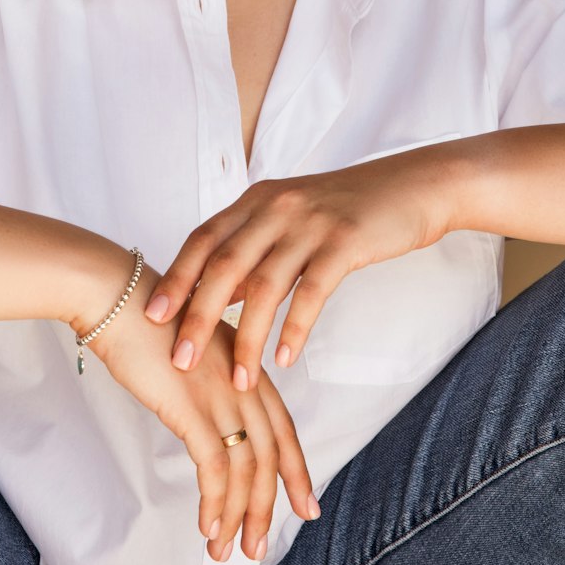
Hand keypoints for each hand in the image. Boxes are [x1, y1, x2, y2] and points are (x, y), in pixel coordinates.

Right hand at [79, 262, 317, 561]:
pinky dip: (214, 503)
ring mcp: (220, 392)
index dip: (295, 470)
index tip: (304, 504)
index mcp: (246, 365)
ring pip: (246, 468)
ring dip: (238, 516)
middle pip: (269, 454)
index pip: (282, 427)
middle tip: (260, 546)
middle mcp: (242, 380)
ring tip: (227, 550)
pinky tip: (207, 526)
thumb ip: (212, 378)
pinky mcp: (191, 406)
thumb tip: (210, 417)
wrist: (118, 296)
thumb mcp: (194, 347)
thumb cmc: (146, 321)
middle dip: (268, 506)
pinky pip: (214, 467)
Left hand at [144, 147, 452, 388]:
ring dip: (247, 337)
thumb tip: (217, 295)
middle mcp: (277, 206)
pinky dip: (294, 328)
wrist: (412, 186)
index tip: (152, 317)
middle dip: (197, 315)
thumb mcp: (292, 218)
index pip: (203, 239)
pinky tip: (286, 358)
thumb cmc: (349, 208)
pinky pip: (312, 291)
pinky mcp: (345, 241)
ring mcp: (310, 223)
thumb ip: (255, 249)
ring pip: (264, 285)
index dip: (176, 278)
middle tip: (181, 359)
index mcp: (258, 200)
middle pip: (224, 265)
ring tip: (240, 379)